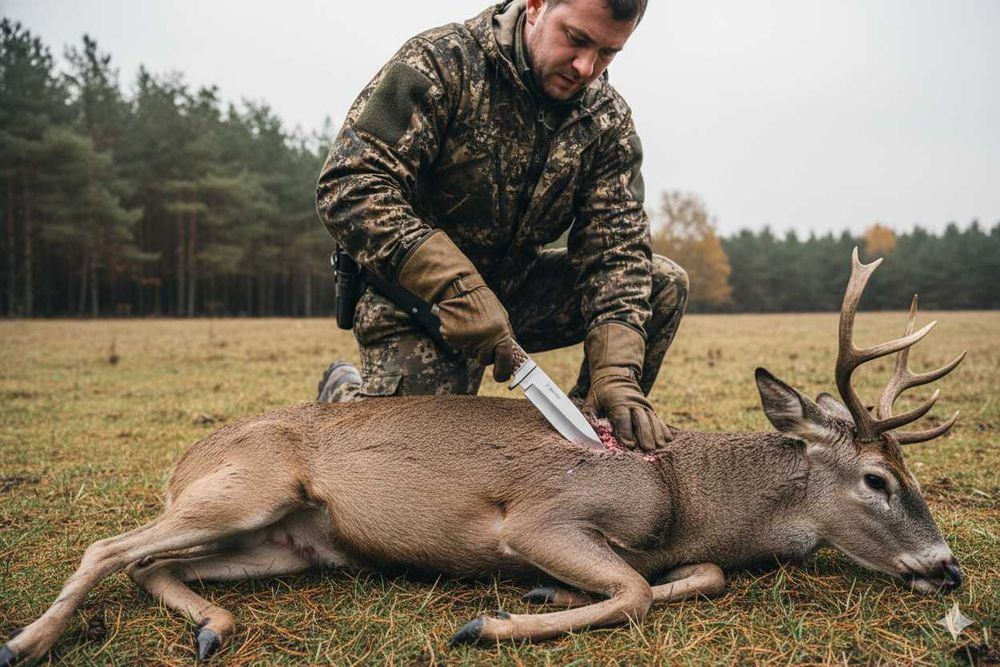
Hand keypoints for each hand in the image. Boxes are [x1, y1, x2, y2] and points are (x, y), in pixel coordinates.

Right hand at [396, 230, 514, 380]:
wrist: (459, 288)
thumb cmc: (483, 302)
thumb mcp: (501, 317)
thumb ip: (507, 337)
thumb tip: (514, 356)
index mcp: (500, 333)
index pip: (505, 361)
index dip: (504, 372)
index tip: (501, 376)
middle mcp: (484, 339)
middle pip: (484, 360)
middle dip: (484, 353)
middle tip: (482, 335)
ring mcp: (466, 340)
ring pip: (470, 353)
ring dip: (472, 344)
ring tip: (471, 325)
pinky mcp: (451, 338)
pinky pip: (458, 346)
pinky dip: (460, 339)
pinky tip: (461, 324)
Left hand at [583, 321, 670, 450]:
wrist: (615, 377)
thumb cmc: (601, 393)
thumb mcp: (591, 401)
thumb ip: (588, 415)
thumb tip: (585, 431)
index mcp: (617, 401)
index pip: (622, 417)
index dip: (626, 432)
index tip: (629, 446)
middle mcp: (632, 402)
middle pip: (640, 419)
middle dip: (644, 434)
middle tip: (647, 448)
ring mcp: (643, 405)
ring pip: (651, 419)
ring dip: (656, 433)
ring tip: (659, 446)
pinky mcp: (649, 408)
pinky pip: (657, 418)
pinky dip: (663, 428)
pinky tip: (667, 439)